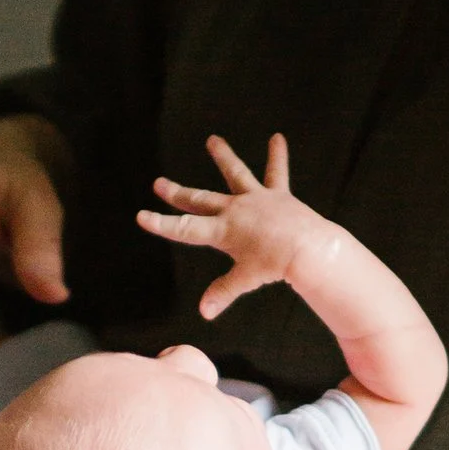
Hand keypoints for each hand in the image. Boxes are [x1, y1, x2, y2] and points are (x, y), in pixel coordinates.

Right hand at [138, 134, 330, 320]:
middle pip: (200, 200)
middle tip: (159, 184)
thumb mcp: (245, 280)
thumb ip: (223, 292)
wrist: (307, 249)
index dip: (161, 223)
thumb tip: (205, 311)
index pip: (185, 228)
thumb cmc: (276, 265)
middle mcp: (235, 209)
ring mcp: (256, 198)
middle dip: (177, 193)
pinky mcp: (278, 195)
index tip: (142, 216)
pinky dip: (277, 155)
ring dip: (223, 156)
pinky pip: (277, 172)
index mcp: (223, 231)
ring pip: (235, 173)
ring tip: (213, 140)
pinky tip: (277, 138)